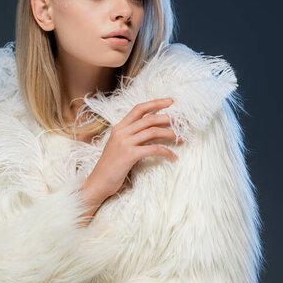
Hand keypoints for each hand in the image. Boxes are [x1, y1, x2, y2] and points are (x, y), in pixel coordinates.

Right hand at [77, 98, 179, 225]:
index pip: (139, 109)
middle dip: (169, 119)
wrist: (98, 181)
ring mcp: (125, 143)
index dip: (156, 103)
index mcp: (119, 127)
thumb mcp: (119, 146)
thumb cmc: (111, 166)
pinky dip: (166, 152)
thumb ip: (131, 136)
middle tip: (183, 122)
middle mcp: (121, 132)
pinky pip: (153, 149)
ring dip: (170, 134)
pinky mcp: (129, 155)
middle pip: (149, 119)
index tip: (171, 102)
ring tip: (181, 139)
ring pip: (153, 131)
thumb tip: (153, 131)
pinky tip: (173, 156)